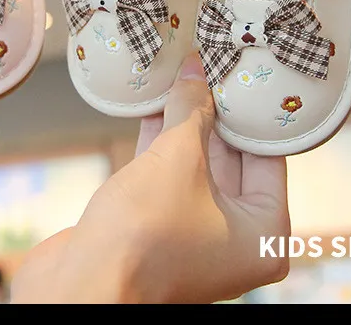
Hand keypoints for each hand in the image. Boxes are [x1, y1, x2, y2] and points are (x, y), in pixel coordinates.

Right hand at [11, 53, 289, 303]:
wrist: (82, 283)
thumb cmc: (141, 238)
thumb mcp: (176, 158)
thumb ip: (190, 110)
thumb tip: (196, 70)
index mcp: (263, 234)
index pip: (268, 156)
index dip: (249, 111)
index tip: (239, 75)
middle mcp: (234, 237)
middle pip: (230, 158)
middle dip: (213, 112)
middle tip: (208, 68)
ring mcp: (193, 233)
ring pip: (193, 164)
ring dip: (182, 123)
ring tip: (179, 76)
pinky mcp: (156, 227)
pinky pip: (165, 175)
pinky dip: (157, 142)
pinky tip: (150, 104)